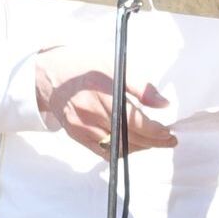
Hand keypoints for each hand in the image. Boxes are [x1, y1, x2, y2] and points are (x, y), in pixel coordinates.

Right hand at [35, 48, 177, 155]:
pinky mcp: (76, 135)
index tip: (168, 131)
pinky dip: (121, 151)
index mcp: (102, 92)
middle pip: (128, 137)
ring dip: (140, 148)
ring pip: (117, 147)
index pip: (133, 120)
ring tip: (154, 141)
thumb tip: (163, 104)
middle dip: (154, 142)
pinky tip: (133, 145)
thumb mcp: (114, 65)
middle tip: (170, 140)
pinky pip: (102, 151)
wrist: (48, 74)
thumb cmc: (83, 66)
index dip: (154, 130)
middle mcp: (90, 113)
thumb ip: (140, 86)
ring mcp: (81, 127)